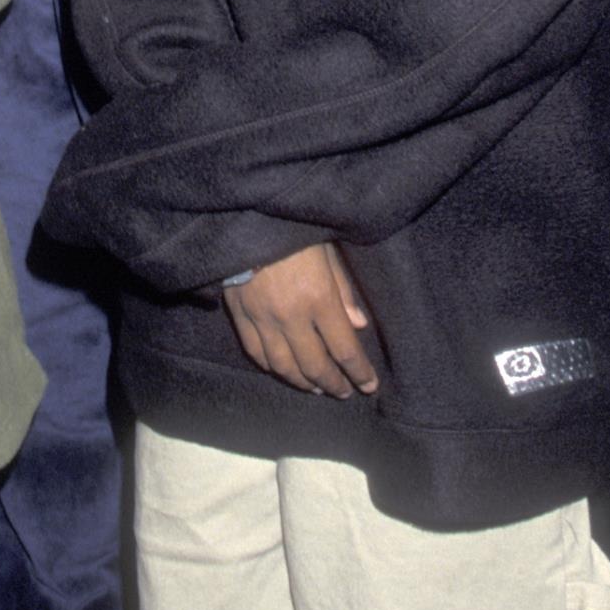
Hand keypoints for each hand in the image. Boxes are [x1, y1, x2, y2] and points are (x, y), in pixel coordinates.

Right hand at [223, 243, 378, 397]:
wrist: (245, 217)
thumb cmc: (294, 229)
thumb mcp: (328, 251)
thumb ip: (343, 290)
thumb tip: (358, 325)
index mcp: (319, 298)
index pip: (345, 349)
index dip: (359, 372)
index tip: (369, 385)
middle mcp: (291, 316)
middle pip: (315, 365)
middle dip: (333, 384)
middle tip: (343, 392)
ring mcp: (262, 319)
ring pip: (284, 366)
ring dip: (302, 381)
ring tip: (315, 387)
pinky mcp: (239, 315)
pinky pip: (256, 352)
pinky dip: (272, 367)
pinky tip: (283, 369)